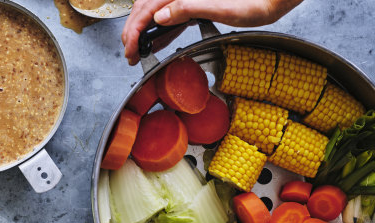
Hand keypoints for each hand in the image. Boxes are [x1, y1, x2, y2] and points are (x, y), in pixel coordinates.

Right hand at [121, 0, 303, 64]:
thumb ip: (189, 8)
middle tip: (129, 53)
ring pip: (154, 11)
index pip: (147, 8)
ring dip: (143, 31)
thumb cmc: (256, 0)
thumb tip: (160, 17)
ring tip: (137, 50)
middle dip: (133, 31)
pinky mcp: (195, 1)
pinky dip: (160, 29)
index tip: (130, 49)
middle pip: (146, 7)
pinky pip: (170, 15)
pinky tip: (156, 41)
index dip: (135, 30)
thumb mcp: (223, 8)